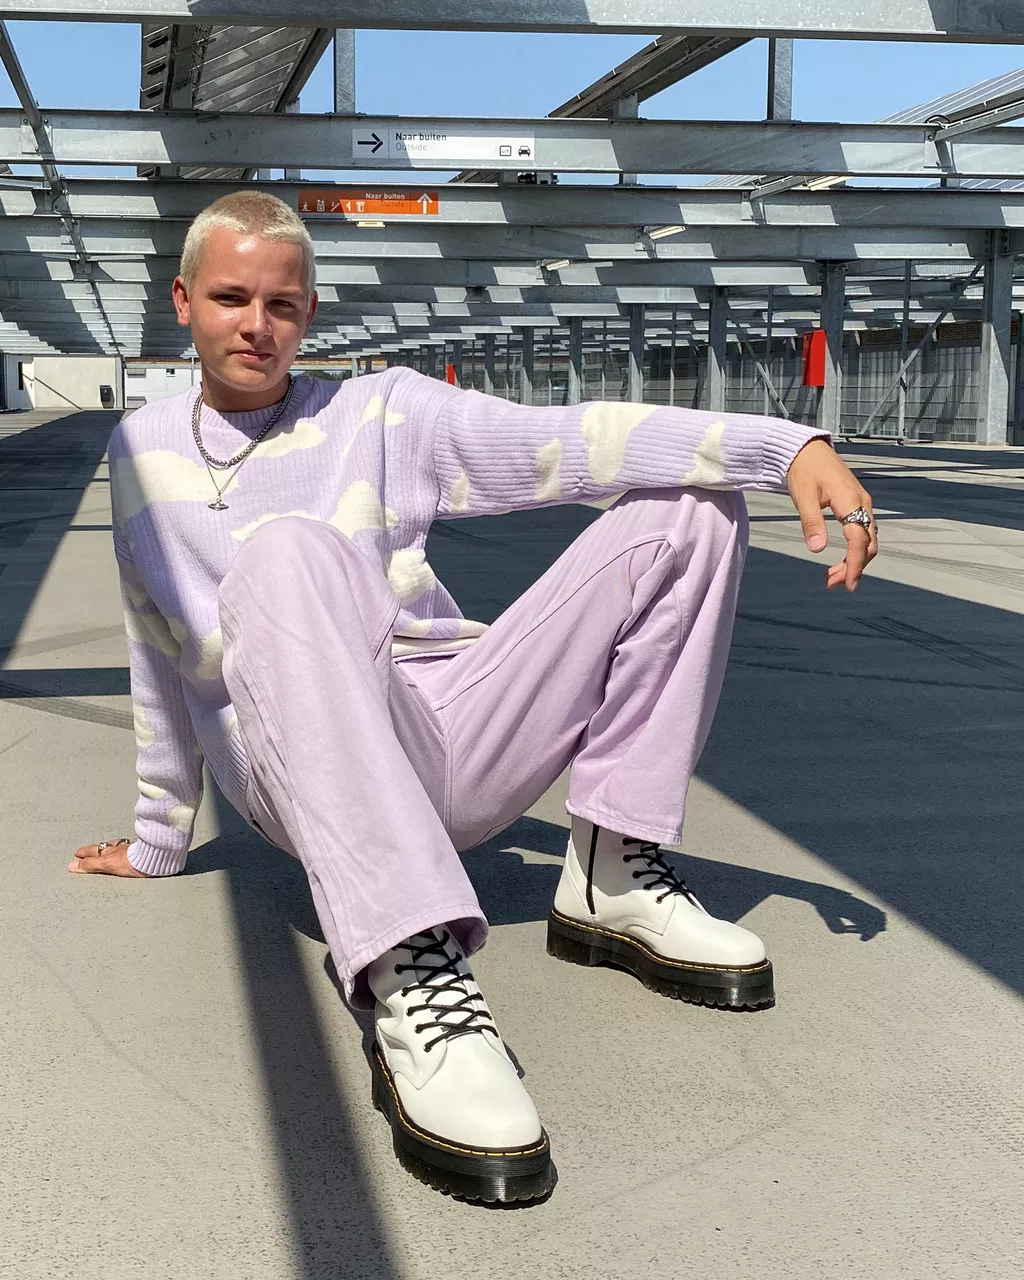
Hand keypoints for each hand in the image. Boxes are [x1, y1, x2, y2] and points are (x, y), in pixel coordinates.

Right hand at [69, 838, 148, 876]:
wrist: (156, 856)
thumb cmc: (135, 861)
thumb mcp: (108, 864)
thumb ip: (91, 865)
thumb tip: (72, 866)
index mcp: (110, 852)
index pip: (94, 853)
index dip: (85, 854)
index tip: (77, 854)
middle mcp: (120, 848)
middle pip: (103, 847)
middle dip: (94, 849)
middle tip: (85, 850)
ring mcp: (131, 848)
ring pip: (116, 846)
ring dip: (109, 847)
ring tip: (105, 848)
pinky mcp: (142, 850)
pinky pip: (130, 846)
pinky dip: (124, 847)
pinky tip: (128, 848)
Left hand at [786, 439, 877, 590]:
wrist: (808, 450)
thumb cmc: (804, 470)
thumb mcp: (803, 496)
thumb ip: (811, 522)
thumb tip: (817, 549)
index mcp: (851, 501)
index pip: (859, 540)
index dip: (855, 564)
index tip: (848, 584)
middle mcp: (862, 504)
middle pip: (869, 544)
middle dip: (854, 567)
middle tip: (832, 583)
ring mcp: (862, 504)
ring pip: (867, 540)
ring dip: (854, 561)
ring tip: (831, 577)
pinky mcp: (857, 505)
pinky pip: (863, 533)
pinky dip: (854, 551)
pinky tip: (839, 561)